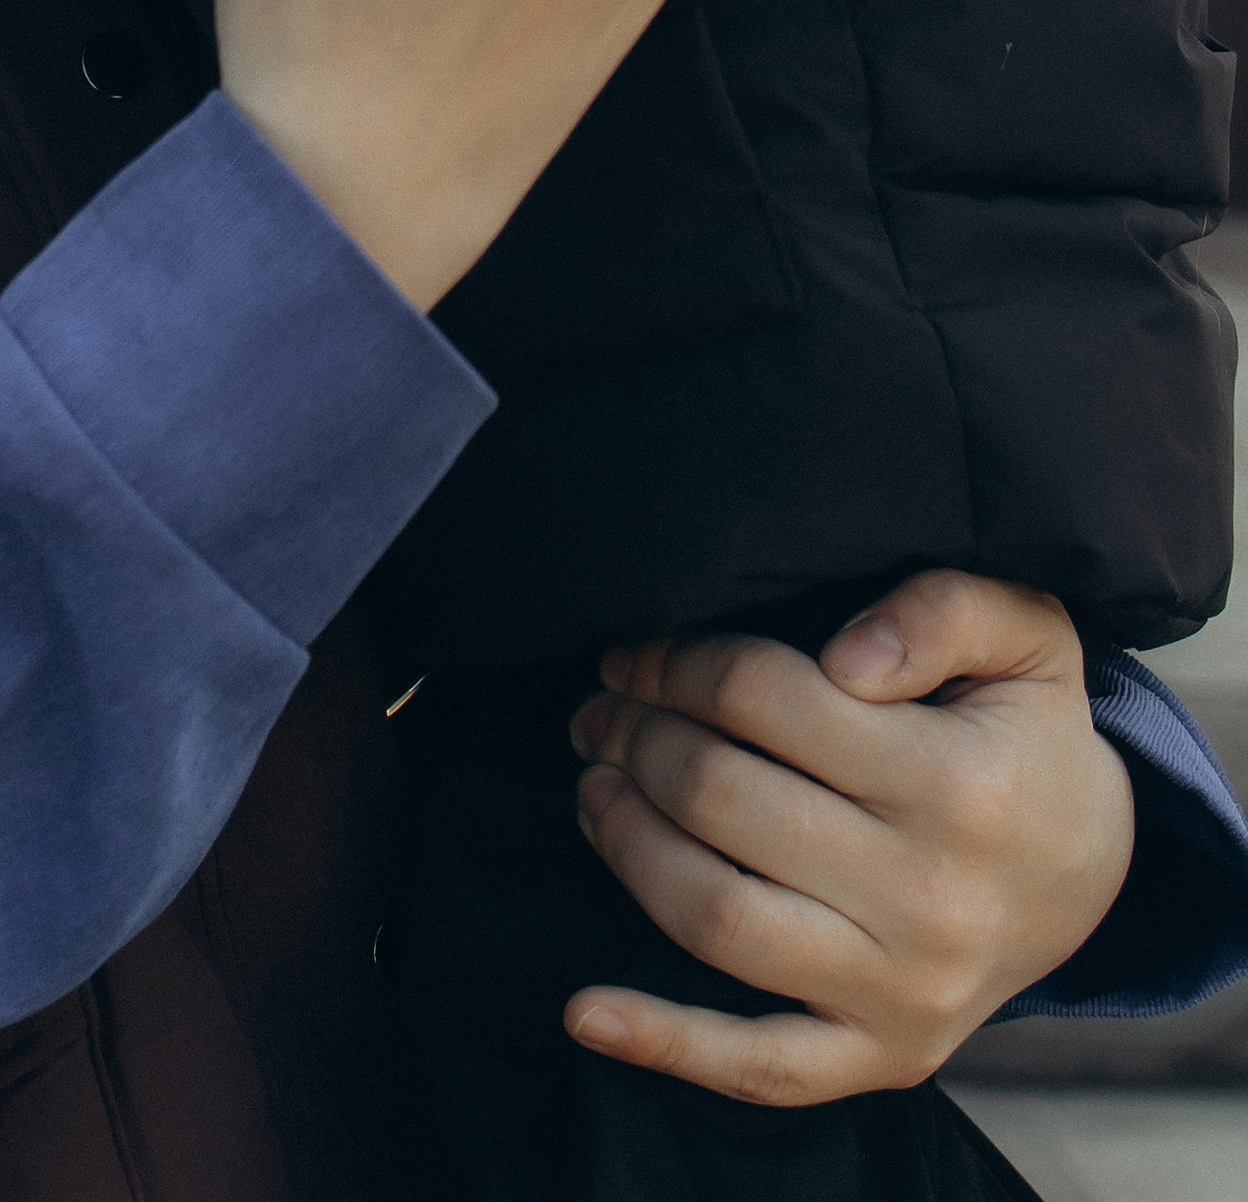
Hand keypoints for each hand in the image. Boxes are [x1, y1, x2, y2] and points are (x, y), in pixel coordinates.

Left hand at [564, 572, 1136, 1102]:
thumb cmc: (1027, 734)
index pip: (765, 697)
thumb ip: (945, 609)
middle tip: (602, 711)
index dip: (679, 663)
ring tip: (596, 788)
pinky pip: (760, 1065)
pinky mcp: (883, 1057)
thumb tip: (847, 658)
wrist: (1089, 872)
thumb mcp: (1026, 635)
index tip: (636, 652)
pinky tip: (584, 1011)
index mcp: (960, 785)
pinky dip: (665, 1042)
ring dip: (626, 842)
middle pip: (722, 798)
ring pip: (715, 916)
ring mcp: (905, 993)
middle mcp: (931, 899)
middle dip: (638, 738)